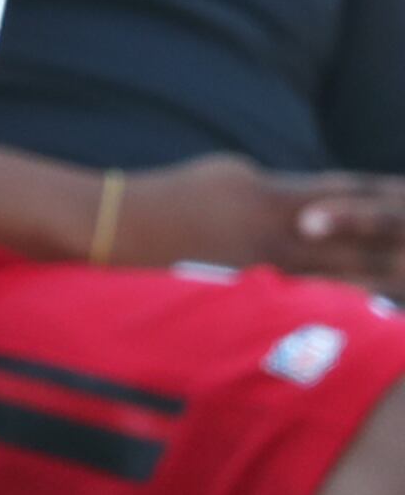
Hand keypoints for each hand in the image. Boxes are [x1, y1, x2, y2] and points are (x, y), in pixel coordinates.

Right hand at [119, 155, 404, 288]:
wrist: (117, 229)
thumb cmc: (172, 197)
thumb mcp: (227, 177)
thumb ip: (277, 190)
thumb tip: (315, 203)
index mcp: (272, 196)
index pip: (347, 193)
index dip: (388, 197)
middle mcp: (277, 233)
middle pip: (356, 239)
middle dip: (398, 243)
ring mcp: (265, 268)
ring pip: (340, 276)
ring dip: (383, 281)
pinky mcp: (250, 294)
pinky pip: (308, 304)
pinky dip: (342, 307)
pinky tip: (367, 317)